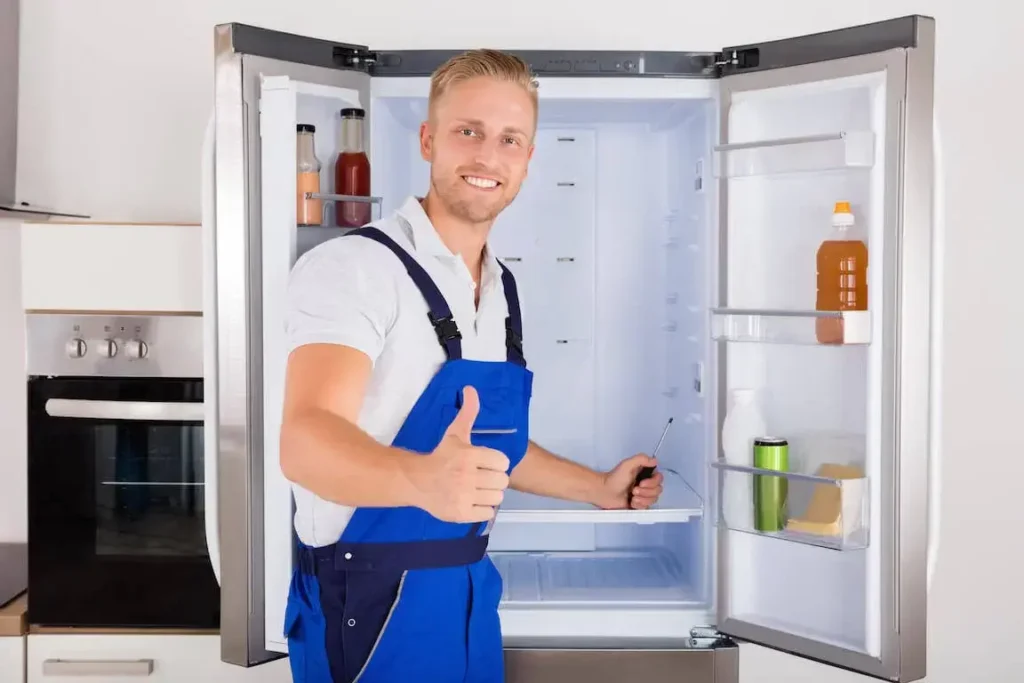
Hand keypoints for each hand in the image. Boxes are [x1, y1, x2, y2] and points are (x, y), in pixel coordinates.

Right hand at [408, 386, 510, 522]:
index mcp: (469, 456)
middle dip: (493, 479)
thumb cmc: (441, 457)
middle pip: (502, 481)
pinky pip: (488, 513)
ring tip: (477, 489)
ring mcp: (464, 497)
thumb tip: (470, 388)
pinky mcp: (461, 514)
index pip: (503, 462)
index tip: (484, 463)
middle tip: (480, 477)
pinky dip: (482, 508)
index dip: (496, 462)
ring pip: (497, 498)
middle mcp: (467, 477)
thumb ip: (468, 412)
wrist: (418, 481)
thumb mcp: (455, 433)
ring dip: (489, 494)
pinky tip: (472, 501)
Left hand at [598, 454, 663, 509]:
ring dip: (642, 499)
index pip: (659, 478)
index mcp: (645, 473)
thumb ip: (641, 459)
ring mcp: (643, 494)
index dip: (652, 482)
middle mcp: (646, 483)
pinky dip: (639, 505)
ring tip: (632, 496)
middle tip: (634, 490)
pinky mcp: (640, 503)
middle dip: (645, 492)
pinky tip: (632, 501)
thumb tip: (654, 460)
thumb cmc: (613, 479)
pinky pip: (647, 507)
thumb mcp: (626, 465)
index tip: (641, 482)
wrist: (604, 492)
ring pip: (653, 499)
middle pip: (658, 490)